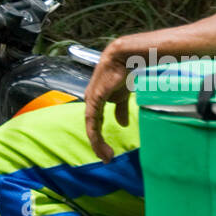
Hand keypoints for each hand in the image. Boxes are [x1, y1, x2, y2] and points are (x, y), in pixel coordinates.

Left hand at [85, 44, 132, 161]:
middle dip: (98, 145)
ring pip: (91, 127)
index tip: (108, 152)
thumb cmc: (124, 73)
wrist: (124, 57)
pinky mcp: (94, 99)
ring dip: (97, 143)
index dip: (100, 138)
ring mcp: (91, 100)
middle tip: (107, 158)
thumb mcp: (123, 96)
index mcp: (97, 101)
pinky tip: (100, 145)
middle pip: (92, 128)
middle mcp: (91, 101)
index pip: (96, 123)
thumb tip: (122, 124)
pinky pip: (93, 121)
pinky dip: (96, 135)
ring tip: (106, 156)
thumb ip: (120, 110)